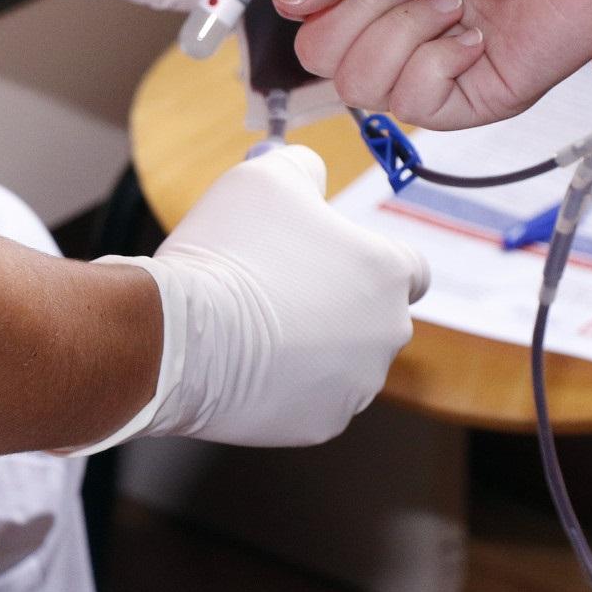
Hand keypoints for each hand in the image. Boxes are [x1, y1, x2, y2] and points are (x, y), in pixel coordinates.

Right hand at [80, 146, 428, 449]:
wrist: (179, 335)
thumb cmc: (228, 251)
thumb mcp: (266, 176)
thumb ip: (303, 168)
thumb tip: (311, 171)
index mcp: (388, 272)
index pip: (412, 269)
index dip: (372, 260)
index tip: (336, 259)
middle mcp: (387, 332)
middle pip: (377, 316)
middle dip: (341, 304)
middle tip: (284, 287)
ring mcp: (357, 384)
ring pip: (347, 360)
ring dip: (317, 345)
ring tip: (259, 325)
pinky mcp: (322, 424)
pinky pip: (315, 398)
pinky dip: (291, 384)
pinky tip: (250, 362)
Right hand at [271, 0, 591, 127]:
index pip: (301, 7)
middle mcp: (399, 17)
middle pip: (318, 54)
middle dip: (359, 7)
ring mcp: (435, 60)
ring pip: (357, 87)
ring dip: (397, 33)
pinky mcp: (475, 96)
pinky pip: (414, 106)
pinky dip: (435, 64)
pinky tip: (473, 33)